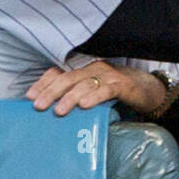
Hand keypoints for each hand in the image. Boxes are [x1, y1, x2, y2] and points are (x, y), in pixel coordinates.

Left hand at [26, 61, 165, 116]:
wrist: (148, 89)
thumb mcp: (92, 89)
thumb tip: (49, 107)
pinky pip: (106, 90)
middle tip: (39, 106)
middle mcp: (94, 68)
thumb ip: (75, 93)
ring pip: (85, 84)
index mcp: (84, 69)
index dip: (43, 83)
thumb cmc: (116, 90)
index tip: (29, 97)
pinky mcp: (123, 85)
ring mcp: (109, 76)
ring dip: (70, 97)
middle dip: (51, 92)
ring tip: (59, 111)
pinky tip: (85, 105)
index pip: (59, 72)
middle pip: (69, 78)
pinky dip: (95, 96)